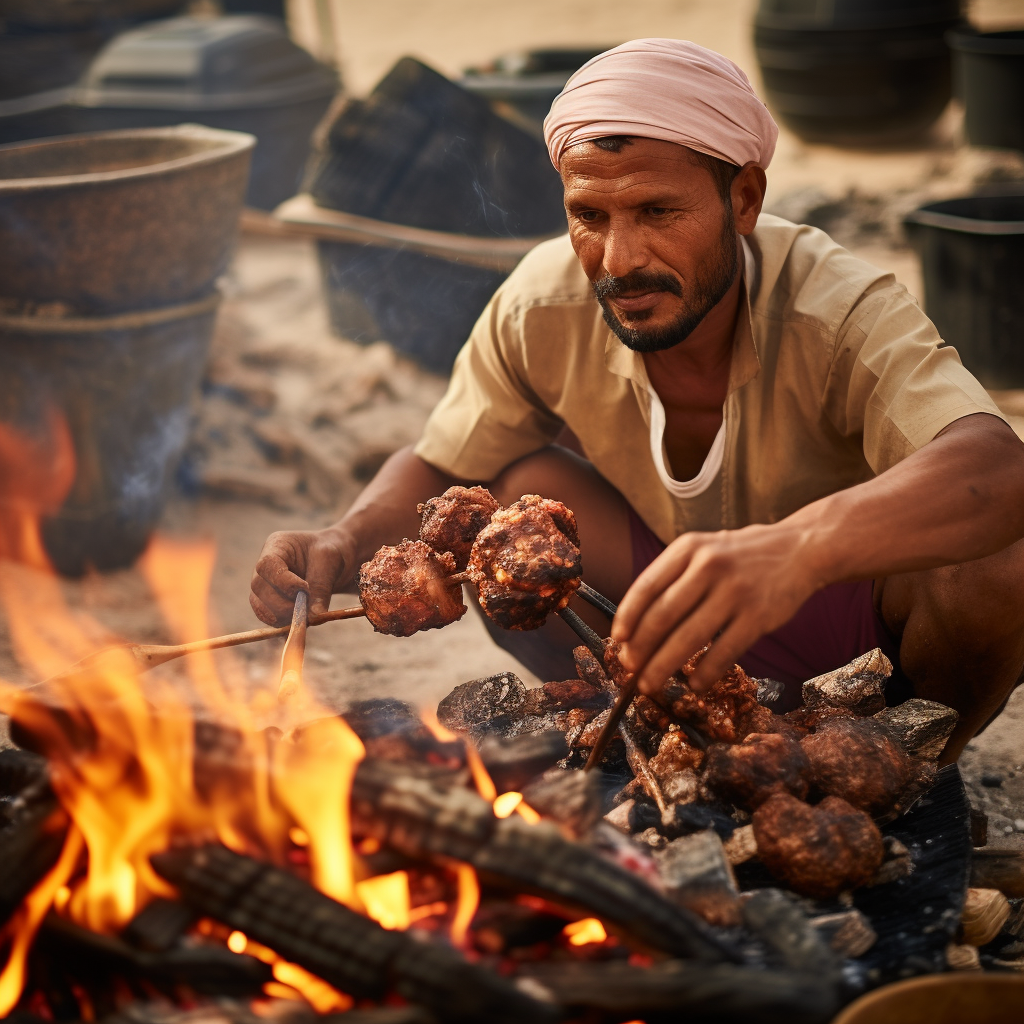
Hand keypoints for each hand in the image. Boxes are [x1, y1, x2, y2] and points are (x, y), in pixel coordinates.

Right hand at [250, 527, 352, 625]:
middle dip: (282, 603)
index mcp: (277, 545)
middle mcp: (264, 565)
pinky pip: (268, 617)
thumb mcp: (329, 563)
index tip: (305, 589)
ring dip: (282, 616)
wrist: (331, 561)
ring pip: (259, 605)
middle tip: (306, 610)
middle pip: (259, 587)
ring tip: (306, 615)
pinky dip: (283, 623)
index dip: (283, 581)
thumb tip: (314, 617)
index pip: (267, 564)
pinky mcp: (268, 602)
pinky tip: (300, 622)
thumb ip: (321, 587)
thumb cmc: (329, 554)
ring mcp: (263, 584)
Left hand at [610, 523, 823, 693]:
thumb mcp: (704, 549)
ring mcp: (735, 592)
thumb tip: (638, 624)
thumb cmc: (742, 556)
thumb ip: (674, 577)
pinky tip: (694, 684)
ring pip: (689, 638)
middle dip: (641, 649)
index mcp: (689, 549)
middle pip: (663, 616)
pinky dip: (705, 672)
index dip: (627, 617)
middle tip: (629, 670)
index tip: (618, 640)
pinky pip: (724, 652)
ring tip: (650, 684)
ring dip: (663, 667)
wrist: (801, 548)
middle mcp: (709, 566)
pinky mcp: (759, 616)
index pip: (647, 586)